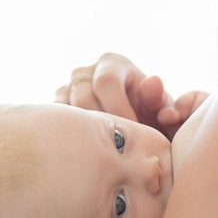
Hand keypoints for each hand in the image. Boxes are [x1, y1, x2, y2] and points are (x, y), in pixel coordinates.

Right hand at [54, 53, 206, 138]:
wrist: (132, 121)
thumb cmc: (149, 112)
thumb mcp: (159, 107)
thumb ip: (161, 100)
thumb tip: (154, 82)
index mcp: (111, 63)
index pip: (106, 82)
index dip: (118, 109)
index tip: (132, 135)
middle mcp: (84, 72)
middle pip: (82, 98)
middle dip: (101, 125)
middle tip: (117, 148)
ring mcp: (66, 88)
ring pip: (66, 112)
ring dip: (85, 134)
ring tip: (105, 153)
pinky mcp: (55, 107)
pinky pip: (57, 123)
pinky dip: (72, 137)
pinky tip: (90, 153)